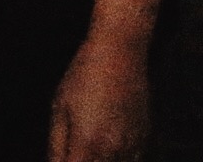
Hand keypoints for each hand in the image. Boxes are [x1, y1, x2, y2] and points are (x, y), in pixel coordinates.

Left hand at [47, 33, 151, 160]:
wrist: (120, 52)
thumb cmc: (85, 75)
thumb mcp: (60, 106)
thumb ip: (57, 144)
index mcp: (87, 142)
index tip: (62, 158)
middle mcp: (113, 150)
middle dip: (80, 161)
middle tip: (74, 150)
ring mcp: (133, 146)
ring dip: (98, 161)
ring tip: (90, 146)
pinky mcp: (145, 139)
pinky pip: (132, 161)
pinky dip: (118, 159)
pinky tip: (107, 149)